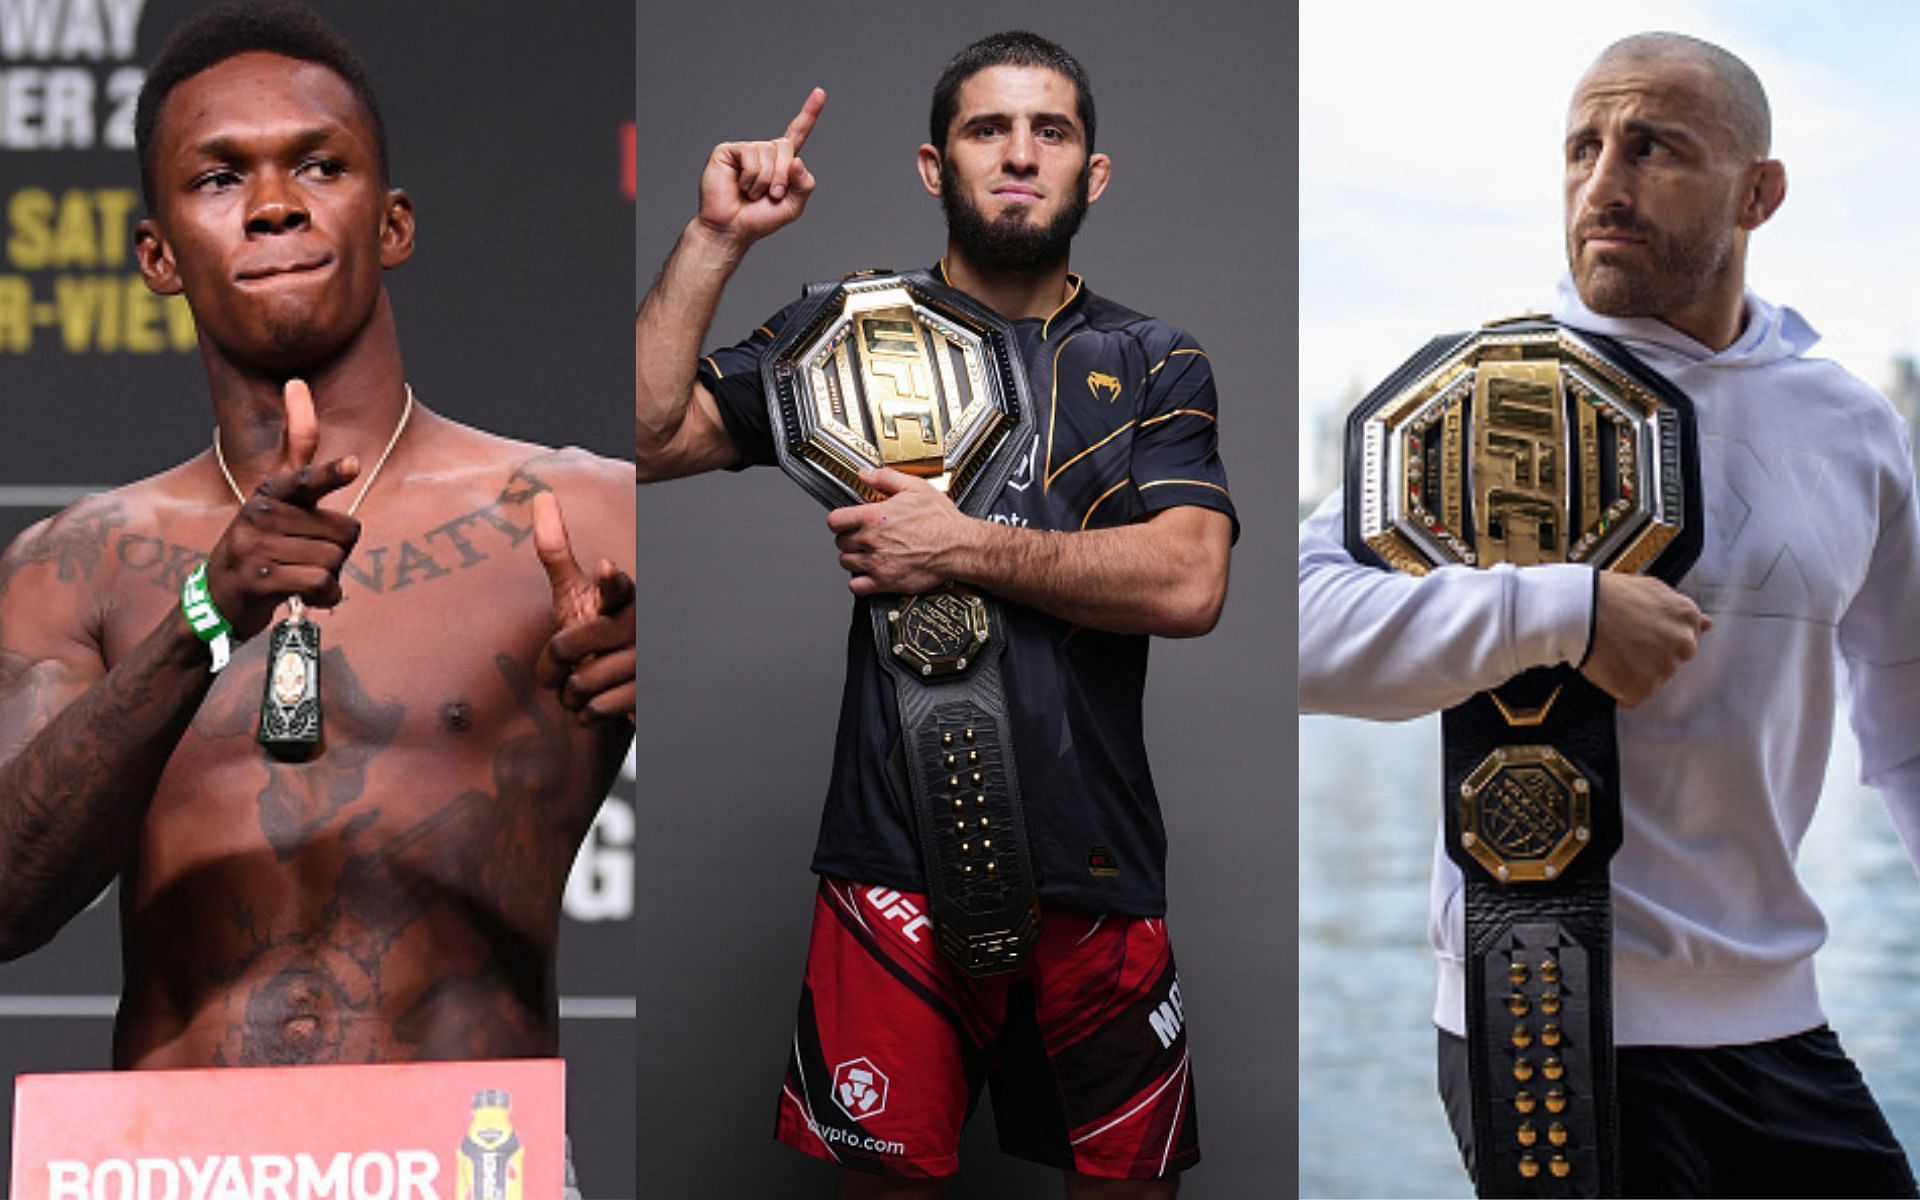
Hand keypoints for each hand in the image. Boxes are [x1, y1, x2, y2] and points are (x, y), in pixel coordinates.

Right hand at [203, 379, 362, 638]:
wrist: (218, 598)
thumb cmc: (260, 543)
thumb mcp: (276, 496)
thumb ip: (295, 451)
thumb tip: (297, 383)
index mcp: (270, 492)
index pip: (303, 478)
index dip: (329, 474)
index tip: (352, 465)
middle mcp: (260, 514)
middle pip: (345, 532)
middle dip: (336, 551)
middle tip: (303, 557)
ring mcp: (256, 547)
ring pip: (334, 559)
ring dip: (329, 576)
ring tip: (297, 576)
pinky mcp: (259, 580)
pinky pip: (321, 583)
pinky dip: (324, 596)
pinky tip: (303, 596)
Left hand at [532, 491, 635, 724]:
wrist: (624, 683)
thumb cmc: (594, 630)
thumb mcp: (574, 592)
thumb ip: (558, 551)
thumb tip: (541, 495)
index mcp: (622, 599)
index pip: (617, 586)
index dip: (610, 580)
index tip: (604, 566)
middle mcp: (637, 628)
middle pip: (568, 645)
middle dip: (552, 664)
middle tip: (559, 667)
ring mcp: (644, 663)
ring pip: (580, 684)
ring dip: (569, 693)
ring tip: (581, 687)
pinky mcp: (646, 695)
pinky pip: (596, 710)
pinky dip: (585, 714)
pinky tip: (595, 705)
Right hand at [696, 87, 824, 246]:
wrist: (732, 229)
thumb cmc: (760, 219)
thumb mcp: (794, 206)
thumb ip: (805, 184)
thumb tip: (796, 161)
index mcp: (781, 162)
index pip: (798, 133)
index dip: (809, 113)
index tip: (820, 92)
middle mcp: (764, 151)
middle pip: (787, 147)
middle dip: (783, 176)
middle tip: (772, 195)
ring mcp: (747, 150)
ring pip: (769, 153)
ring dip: (765, 180)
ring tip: (753, 193)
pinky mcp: (729, 151)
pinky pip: (751, 155)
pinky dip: (751, 176)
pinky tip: (740, 186)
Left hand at [825, 467, 976, 596]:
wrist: (959, 547)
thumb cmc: (942, 521)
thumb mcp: (916, 488)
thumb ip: (886, 478)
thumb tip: (865, 474)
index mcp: (875, 516)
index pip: (835, 520)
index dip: (839, 520)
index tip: (845, 521)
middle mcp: (872, 540)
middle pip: (841, 541)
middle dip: (849, 537)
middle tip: (862, 536)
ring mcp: (877, 563)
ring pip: (846, 562)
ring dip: (853, 558)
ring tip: (866, 553)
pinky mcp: (885, 582)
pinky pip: (856, 586)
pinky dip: (858, 581)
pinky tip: (868, 573)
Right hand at [1580, 573, 1710, 706]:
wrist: (1580, 609)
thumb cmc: (1608, 596)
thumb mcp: (1652, 589)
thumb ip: (1679, 609)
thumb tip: (1707, 624)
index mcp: (1688, 618)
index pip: (1682, 642)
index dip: (1655, 640)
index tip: (1639, 636)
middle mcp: (1683, 644)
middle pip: (1669, 663)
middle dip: (1647, 658)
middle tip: (1622, 643)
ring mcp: (1664, 667)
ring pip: (1651, 680)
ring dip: (1632, 673)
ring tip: (1611, 651)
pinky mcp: (1642, 688)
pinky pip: (1631, 697)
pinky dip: (1618, 688)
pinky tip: (1607, 667)